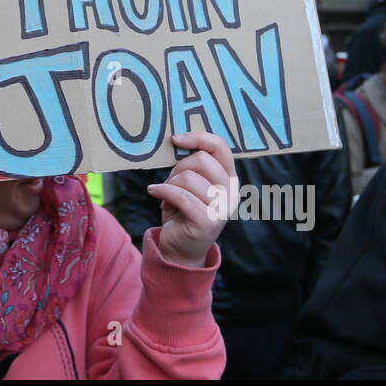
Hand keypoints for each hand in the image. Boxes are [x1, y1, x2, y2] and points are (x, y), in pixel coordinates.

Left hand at [147, 132, 237, 267]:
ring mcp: (222, 208)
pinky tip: (154, 193)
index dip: (198, 138)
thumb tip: (178, 140)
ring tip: (166, 194)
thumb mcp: (190, 183)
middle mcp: (231, 192)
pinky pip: (180, 196)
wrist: (180, 247)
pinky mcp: (208, 222)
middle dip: (178, 167)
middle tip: (170, 181)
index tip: (176, 139)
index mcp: (229, 178)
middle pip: (201, 159)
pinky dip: (162, 191)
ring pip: (188, 178)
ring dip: (170, 183)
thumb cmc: (183, 210)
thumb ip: (192, 165)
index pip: (220, 147)